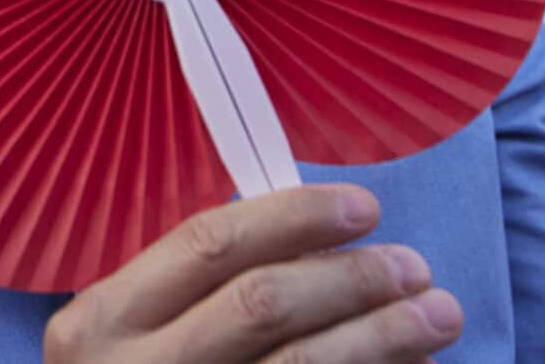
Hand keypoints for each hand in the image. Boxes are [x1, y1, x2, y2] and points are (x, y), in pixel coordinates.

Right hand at [43, 185, 462, 362]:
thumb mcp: (127, 337)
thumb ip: (194, 294)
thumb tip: (319, 248)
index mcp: (106, 319)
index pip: (208, 244)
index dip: (293, 218)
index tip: (362, 207)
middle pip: (261, 303)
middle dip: (351, 278)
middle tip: (414, 267)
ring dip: (382, 336)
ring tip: (439, 315)